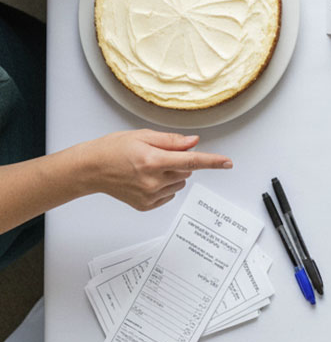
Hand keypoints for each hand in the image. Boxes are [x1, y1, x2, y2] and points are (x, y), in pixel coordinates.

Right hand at [77, 130, 231, 210]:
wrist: (91, 169)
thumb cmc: (114, 148)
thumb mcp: (143, 135)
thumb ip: (171, 140)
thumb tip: (193, 142)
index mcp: (154, 161)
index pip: (191, 161)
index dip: (212, 162)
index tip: (228, 163)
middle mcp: (153, 181)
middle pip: (186, 171)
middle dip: (180, 161)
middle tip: (158, 154)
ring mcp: (149, 196)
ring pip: (179, 183)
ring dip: (172, 174)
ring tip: (149, 166)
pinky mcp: (145, 206)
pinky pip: (168, 195)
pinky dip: (164, 185)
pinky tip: (146, 178)